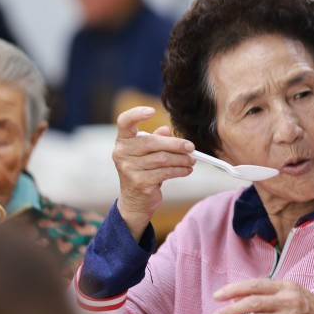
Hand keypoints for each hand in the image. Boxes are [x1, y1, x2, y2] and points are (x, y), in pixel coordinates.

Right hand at [112, 106, 194, 238]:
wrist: (134, 202)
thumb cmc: (143, 172)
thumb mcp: (147, 154)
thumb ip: (155, 140)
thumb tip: (166, 130)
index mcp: (122, 141)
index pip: (124, 122)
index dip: (136, 114)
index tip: (152, 111)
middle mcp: (121, 153)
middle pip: (152, 142)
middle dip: (175, 144)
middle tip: (191, 147)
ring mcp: (129, 169)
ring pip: (162, 159)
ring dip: (181, 159)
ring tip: (192, 160)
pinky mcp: (139, 182)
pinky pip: (165, 172)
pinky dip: (180, 170)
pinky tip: (187, 170)